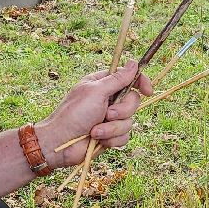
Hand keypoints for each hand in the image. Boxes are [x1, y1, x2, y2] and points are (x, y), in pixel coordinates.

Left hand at [35, 60, 154, 167]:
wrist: (60, 144)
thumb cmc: (73, 114)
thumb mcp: (96, 92)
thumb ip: (117, 79)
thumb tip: (134, 63)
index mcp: (103, 85)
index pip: (129, 78)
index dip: (141, 82)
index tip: (147, 90)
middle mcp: (108, 100)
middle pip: (133, 101)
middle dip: (122, 110)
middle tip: (107, 114)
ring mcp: (110, 119)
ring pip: (130, 121)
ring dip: (112, 128)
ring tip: (95, 131)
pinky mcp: (110, 136)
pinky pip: (124, 137)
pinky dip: (112, 139)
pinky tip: (98, 140)